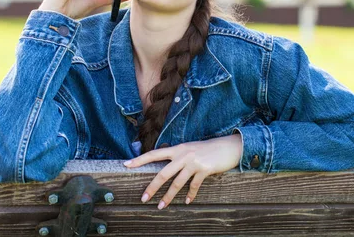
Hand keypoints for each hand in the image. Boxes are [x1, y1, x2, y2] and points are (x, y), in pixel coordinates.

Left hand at [123, 134, 242, 208]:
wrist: (227, 147)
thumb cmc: (207, 149)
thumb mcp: (190, 149)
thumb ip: (178, 156)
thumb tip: (165, 168)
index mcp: (177, 148)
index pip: (154, 153)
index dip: (140, 159)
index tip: (126, 164)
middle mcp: (183, 154)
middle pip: (163, 173)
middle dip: (152, 187)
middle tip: (143, 198)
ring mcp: (193, 162)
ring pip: (177, 183)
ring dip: (168, 197)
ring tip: (161, 207)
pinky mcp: (204, 169)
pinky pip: (194, 186)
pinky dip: (190, 195)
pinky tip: (187, 202)